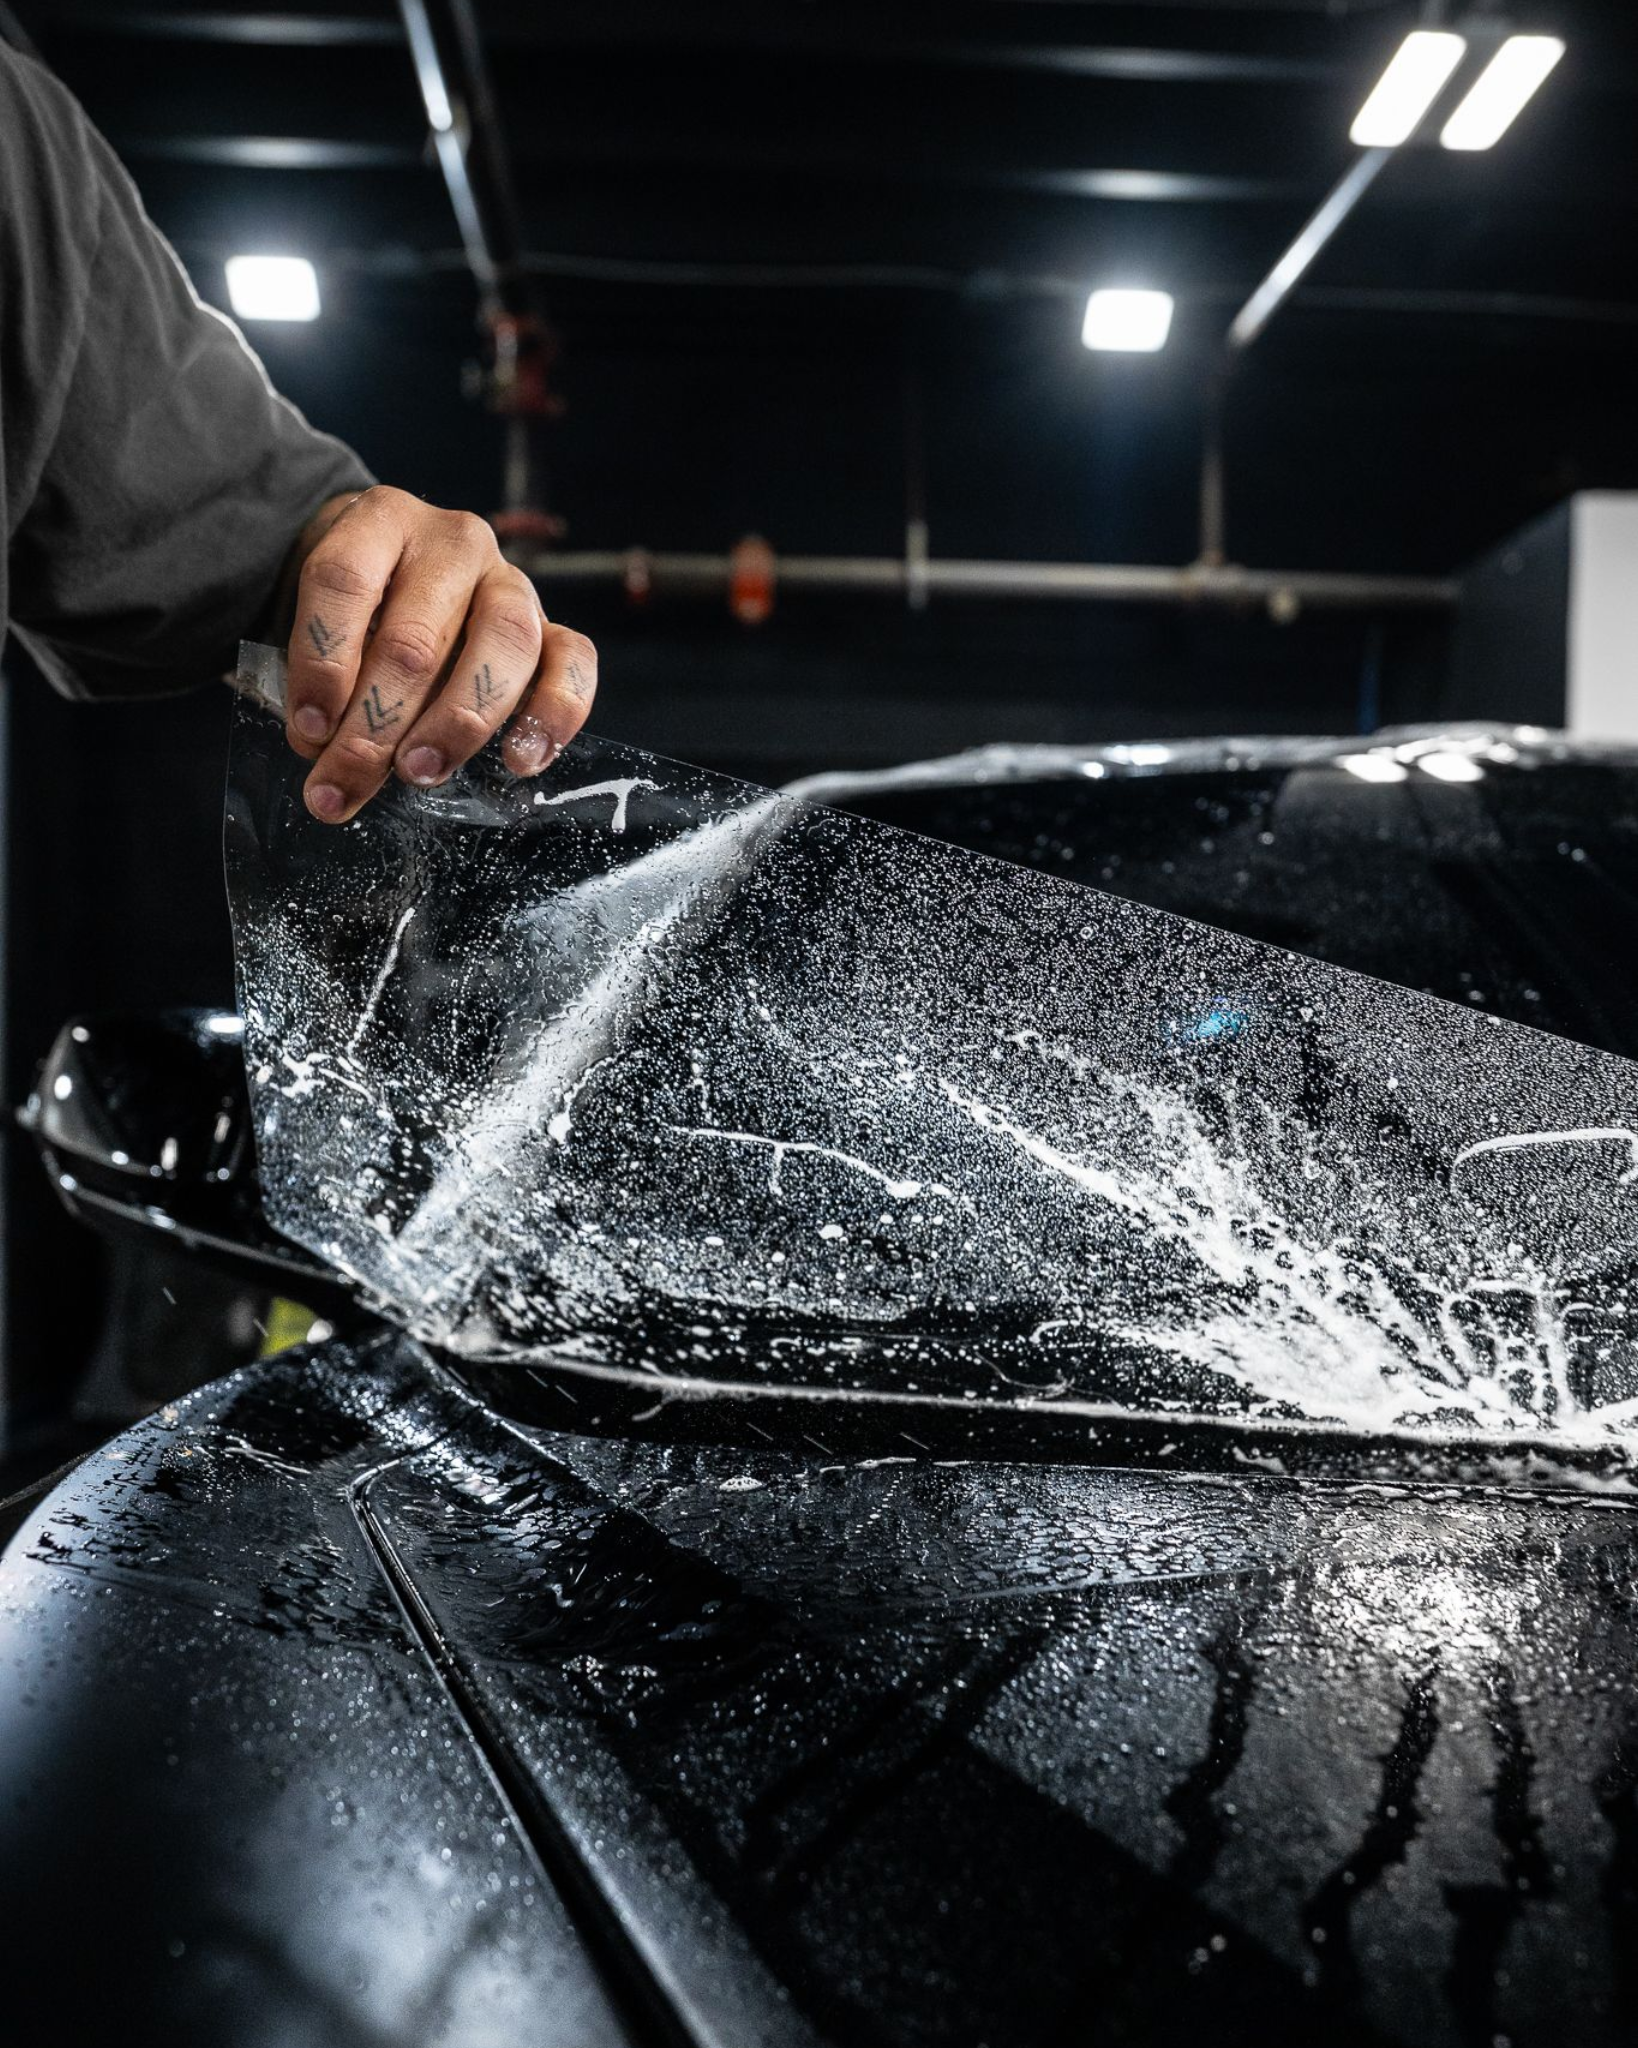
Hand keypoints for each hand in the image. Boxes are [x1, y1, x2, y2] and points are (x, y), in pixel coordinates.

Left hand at [282, 486, 597, 823]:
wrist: (409, 573)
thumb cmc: (360, 607)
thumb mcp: (326, 624)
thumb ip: (326, 690)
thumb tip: (330, 769)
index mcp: (380, 522)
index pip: (343, 579)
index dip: (321, 660)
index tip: (308, 729)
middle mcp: (452, 543)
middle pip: (415, 636)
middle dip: (377, 722)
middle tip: (351, 778)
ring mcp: (510, 580)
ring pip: (501, 645)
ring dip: (456, 722)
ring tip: (420, 772)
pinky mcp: (552, 624)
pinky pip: (573, 660)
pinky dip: (553, 713)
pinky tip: (521, 760)